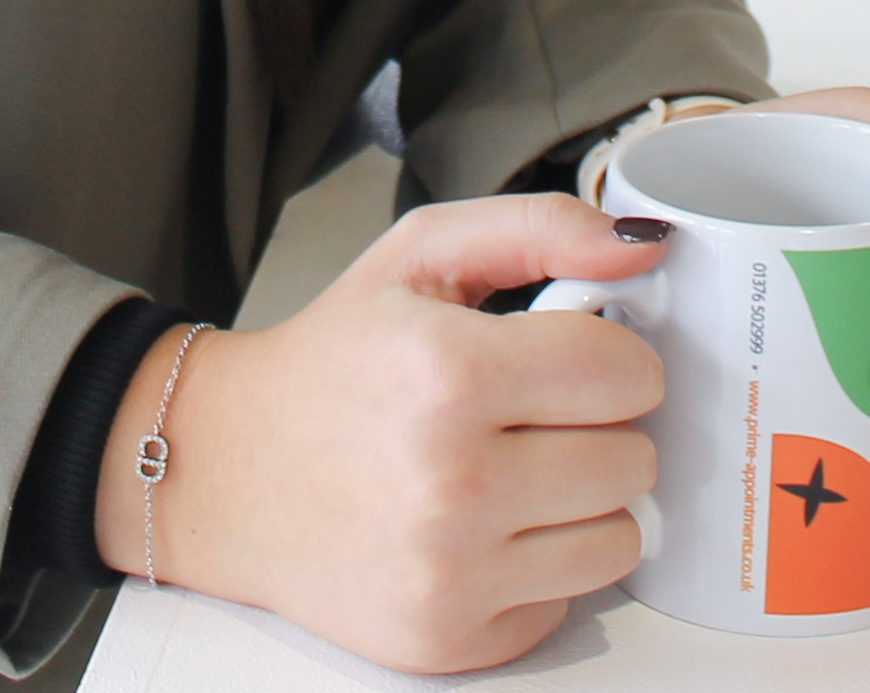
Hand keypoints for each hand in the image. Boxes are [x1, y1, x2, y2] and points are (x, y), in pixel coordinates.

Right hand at [98, 195, 664, 672]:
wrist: (227, 470)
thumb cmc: (331, 362)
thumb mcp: (418, 256)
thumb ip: (540, 229)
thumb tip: (642, 248)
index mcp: (447, 373)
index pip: (626, 375)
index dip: (615, 358)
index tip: (575, 358)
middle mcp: (451, 483)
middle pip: (632, 460)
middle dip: (599, 429)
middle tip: (533, 415)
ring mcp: (450, 573)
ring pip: (618, 541)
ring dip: (582, 503)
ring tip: (515, 470)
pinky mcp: (448, 640)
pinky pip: (567, 603)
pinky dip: (540, 565)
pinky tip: (482, 528)